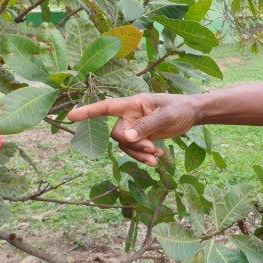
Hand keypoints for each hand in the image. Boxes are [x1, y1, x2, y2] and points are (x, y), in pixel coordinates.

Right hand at [68, 93, 198, 165]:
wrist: (191, 114)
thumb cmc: (179, 108)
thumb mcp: (166, 116)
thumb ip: (146, 126)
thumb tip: (126, 138)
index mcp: (133, 104)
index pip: (106, 107)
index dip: (89, 111)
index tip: (71, 116)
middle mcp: (130, 115)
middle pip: (118, 134)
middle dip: (132, 144)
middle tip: (151, 149)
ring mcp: (135, 127)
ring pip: (126, 145)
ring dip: (138, 154)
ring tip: (155, 158)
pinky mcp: (142, 137)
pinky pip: (135, 149)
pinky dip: (144, 155)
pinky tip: (157, 157)